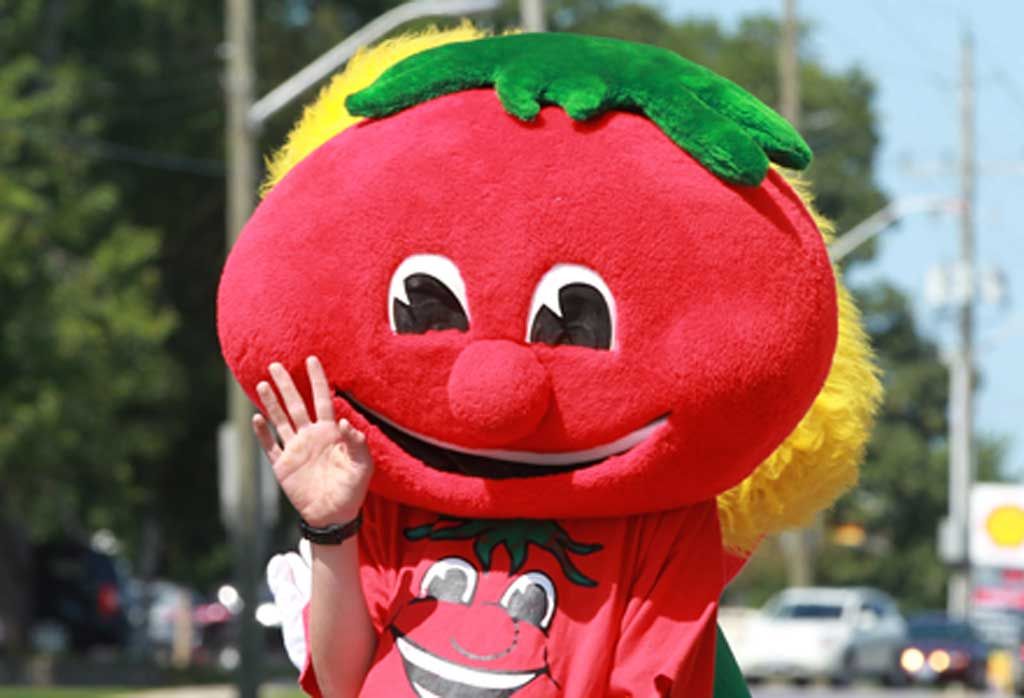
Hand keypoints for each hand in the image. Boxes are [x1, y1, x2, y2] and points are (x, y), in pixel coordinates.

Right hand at [253, 356, 371, 527]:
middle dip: (286, 384)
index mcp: (330, 432)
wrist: (334, 515)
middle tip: (276, 364)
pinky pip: (270, 446)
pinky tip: (256, 418)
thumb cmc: (352, 489)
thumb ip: (358, 443)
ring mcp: (295, 449)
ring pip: (280, 420)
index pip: (322, 399)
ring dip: (271, 402)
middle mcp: (310, 436)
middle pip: (296, 404)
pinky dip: (262, 433)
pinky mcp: (283, 465)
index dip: (317, 380)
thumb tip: (346, 422)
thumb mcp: (363, 465)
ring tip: (261, 383)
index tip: (311, 360)